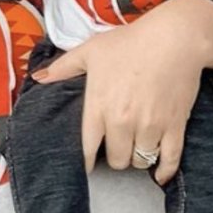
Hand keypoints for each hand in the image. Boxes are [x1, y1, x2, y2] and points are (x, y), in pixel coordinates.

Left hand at [31, 0, 212, 183]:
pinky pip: (169, 159)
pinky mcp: (174, 126)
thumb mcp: (90, 50)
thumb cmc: (130, 42)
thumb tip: (38, 78)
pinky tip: (159, 174)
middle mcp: (122, 121)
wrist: (174, 38)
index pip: (87, 149)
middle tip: (119, 145)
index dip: (87, 160)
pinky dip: (164, 170)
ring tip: (137, 147)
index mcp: (99, 106)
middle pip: (116, 160)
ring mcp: (149, 126)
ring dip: (138, 157)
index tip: (88, 163)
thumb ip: (63, 67)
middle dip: (115, 156)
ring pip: (140, 161)